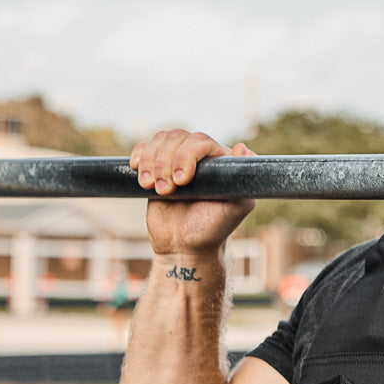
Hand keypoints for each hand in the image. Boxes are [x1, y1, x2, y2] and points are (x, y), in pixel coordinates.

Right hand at [129, 130, 255, 256]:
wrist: (183, 246)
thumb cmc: (212, 229)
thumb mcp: (236, 208)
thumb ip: (244, 181)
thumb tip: (244, 147)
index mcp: (221, 162)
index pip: (201, 141)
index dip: (187, 156)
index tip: (182, 181)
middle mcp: (201, 157)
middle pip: (177, 137)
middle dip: (166, 163)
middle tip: (166, 190)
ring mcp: (178, 160)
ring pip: (161, 139)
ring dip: (152, 162)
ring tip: (152, 187)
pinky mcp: (158, 168)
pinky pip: (146, 147)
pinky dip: (139, 155)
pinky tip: (139, 171)